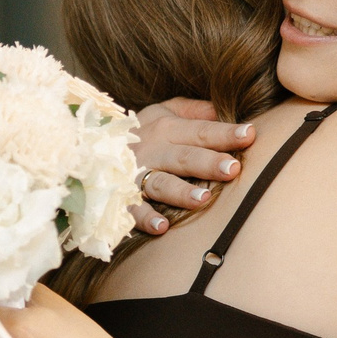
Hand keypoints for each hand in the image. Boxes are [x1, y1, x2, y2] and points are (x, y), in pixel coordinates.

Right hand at [131, 99, 253, 235]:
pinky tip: (161, 227)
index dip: (224, 133)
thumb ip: (192, 111)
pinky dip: (144, 218)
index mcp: (164, 128)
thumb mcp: (160, 113)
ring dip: (180, 192)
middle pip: (183, 156)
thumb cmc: (138, 134)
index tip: (250, 134)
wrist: (86, 150)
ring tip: (203, 199)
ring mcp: (134, 176)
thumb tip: (223, 110)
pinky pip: (132, 210)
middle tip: (233, 168)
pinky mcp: (120, 198)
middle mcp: (151, 151)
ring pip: (159, 183)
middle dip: (207, 162)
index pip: (200, 130)